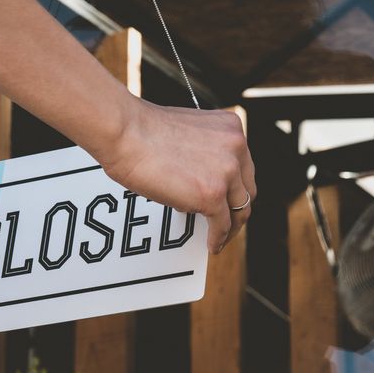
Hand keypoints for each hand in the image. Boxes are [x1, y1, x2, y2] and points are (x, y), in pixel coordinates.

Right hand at [99, 102, 255, 253]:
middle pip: (247, 189)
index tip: (229, 199)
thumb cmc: (142, 130)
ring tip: (220, 238)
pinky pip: (221, 225)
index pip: (244, 166)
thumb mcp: (187, 133)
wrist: (126, 132)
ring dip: (231, 228)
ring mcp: (226, 172)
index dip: (237, 187)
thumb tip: (199, 181)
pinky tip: (211, 245)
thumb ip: (203, 153)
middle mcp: (236, 148)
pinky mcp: (211, 195)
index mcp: (231, 128)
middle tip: (228, 223)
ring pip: (239, 210)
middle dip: (237, 210)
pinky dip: (217, 239)